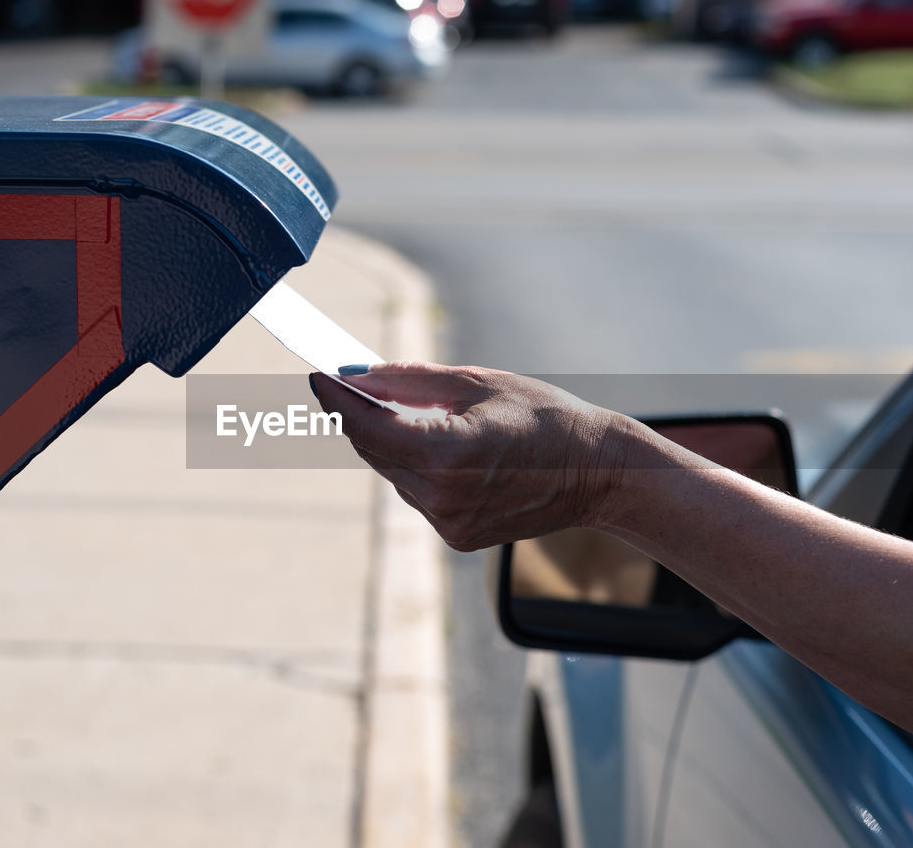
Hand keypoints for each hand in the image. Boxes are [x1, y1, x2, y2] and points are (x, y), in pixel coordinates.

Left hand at [309, 361, 630, 551]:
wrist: (596, 472)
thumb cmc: (544, 415)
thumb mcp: (478, 382)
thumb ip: (411, 380)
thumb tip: (358, 375)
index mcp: (448, 452)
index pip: (367, 427)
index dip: (336, 400)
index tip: (316, 375)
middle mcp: (442, 496)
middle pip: (373, 450)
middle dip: (363, 416)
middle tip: (354, 383)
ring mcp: (449, 523)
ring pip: (394, 474)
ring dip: (396, 443)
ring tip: (431, 419)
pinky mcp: (457, 537)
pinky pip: (418, 495)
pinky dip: (421, 469)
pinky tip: (454, 454)